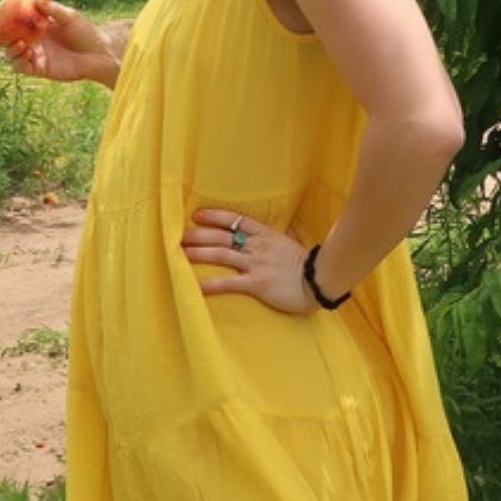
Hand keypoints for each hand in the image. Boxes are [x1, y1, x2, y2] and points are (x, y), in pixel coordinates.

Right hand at [0, 0, 111, 83]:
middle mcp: (31, 39)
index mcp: (35, 25)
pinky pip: (20, 67)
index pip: (11, 20)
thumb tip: (36, 1)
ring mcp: (33, 54)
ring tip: (21, 44)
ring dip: (9, 49)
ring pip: (10, 53)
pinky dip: (19, 61)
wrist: (97, 54)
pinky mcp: (38, 69)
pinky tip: (28, 53)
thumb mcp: (70, 16)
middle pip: (4, 38)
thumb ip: (52, 9)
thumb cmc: (85, 32)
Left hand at [180, 208, 314, 313]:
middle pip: (222, 237)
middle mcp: (257, 246)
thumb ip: (287, 236)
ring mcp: (256, 264)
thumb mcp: (295, 244)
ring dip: (199, 254)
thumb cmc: (309, 264)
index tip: (198, 215)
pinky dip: (210, 284)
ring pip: (221, 255)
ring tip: (180, 254)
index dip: (215, 216)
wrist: (321, 280)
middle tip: (180, 235)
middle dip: (199, 235)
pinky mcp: (256, 283)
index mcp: (266, 235)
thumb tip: (288, 229)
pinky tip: (195, 286)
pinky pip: (229, 283)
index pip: (236, 220)